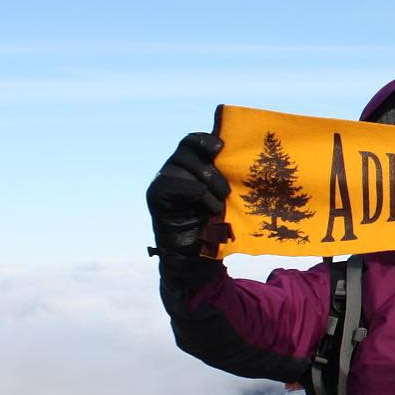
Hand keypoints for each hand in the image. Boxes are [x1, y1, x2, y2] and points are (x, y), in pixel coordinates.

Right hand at [146, 132, 229, 256]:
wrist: (196, 254)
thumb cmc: (213, 222)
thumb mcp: (221, 193)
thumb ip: (222, 173)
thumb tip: (238, 153)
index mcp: (188, 164)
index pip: (191, 141)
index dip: (205, 140)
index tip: (221, 147)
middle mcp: (172, 168)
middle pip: (189, 152)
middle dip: (212, 171)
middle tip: (226, 193)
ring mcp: (161, 180)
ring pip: (184, 167)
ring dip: (207, 186)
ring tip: (217, 206)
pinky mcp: (156, 194)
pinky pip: (176, 183)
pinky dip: (196, 194)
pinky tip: (207, 209)